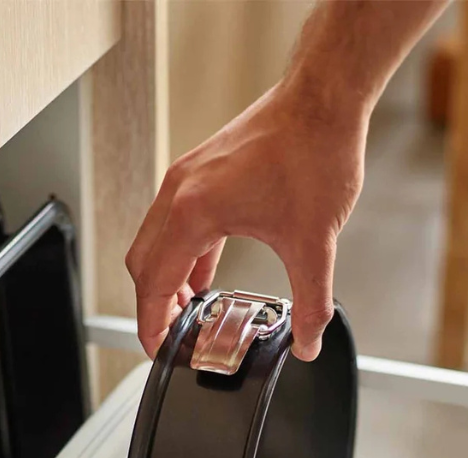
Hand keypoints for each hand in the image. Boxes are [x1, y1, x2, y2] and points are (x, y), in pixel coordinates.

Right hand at [124, 0, 449, 362]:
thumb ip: (311, 303)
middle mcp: (180, 192)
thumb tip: (308, 341)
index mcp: (193, 213)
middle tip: (170, 339)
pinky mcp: (201, 172)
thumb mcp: (315, 244)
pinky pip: (175, 224)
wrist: (324, 98)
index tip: (158, 350)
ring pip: (155, 243)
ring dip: (164, 280)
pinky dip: (182, 256)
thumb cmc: (313, 150)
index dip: (152, 325)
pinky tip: (202, 276)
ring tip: (185, 313)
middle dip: (153, 307)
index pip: (154, 284)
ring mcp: (187, 179)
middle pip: (143, 265)